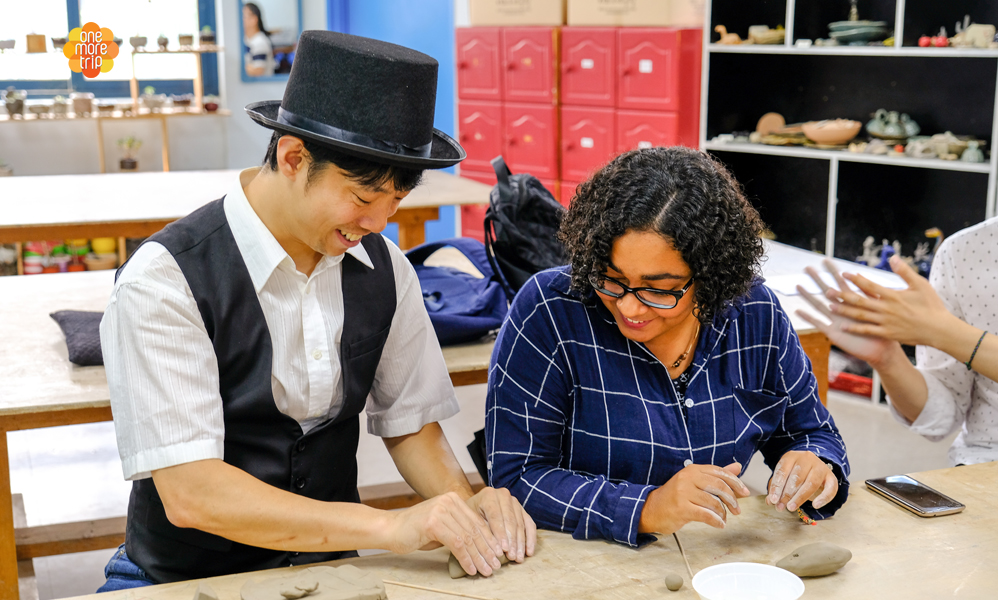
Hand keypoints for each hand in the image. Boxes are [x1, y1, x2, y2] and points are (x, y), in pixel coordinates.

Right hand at [387, 491, 503, 576]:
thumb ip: (459, 529)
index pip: (477, 522)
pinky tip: (471, 569)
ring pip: (467, 538)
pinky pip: (456, 544)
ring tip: (486, 570)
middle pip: (474, 530)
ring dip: (479, 557)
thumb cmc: (416, 531)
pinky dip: (466, 558)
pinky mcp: (433, 523)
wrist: (391, 529)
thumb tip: (482, 545)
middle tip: (496, 566)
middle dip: (487, 550)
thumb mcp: (442, 526)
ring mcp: (441, 511)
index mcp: (453, 500)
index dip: (490, 540)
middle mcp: (449, 501)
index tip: (498, 555)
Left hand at [465, 486, 536, 562]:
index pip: (496, 516)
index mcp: (488, 495)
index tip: (503, 549)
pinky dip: (530, 539)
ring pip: (521, 524)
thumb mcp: (471, 521)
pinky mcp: (522, 510)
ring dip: (521, 543)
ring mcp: (515, 502)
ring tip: (519, 558)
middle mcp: (504, 495)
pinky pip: (530, 524)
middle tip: (512, 557)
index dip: (501, 534)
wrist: (475, 507)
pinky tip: (529, 552)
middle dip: (512, 541)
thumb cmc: (470, 516)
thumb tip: (494, 548)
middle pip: (511, 520)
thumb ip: (482, 531)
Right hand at [639, 462, 750, 533]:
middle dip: (732, 499)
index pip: (720, 472)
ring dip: (723, 513)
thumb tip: (737, 467)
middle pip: (719, 486)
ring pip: (713, 502)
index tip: (745, 493)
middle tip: (737, 510)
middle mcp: (687, 478)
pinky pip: (706, 515)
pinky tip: (719, 524)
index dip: (735, 482)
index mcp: (693, 470)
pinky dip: (716, 521)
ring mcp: (683, 493)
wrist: (652, 509)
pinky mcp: (681, 508)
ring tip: (723, 518)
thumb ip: (716, 476)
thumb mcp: (695, 483)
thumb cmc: (676, 497)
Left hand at [767, 451, 837, 512]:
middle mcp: (807, 458)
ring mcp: (820, 467)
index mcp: (792, 456)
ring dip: (800, 498)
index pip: (783, 471)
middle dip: (787, 494)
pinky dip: (824, 498)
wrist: (813, 467)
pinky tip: (815, 505)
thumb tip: (770, 501)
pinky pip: (830, 488)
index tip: (773, 500)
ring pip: (811, 483)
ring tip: (791, 508)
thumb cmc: (795, 473)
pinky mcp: (831, 477)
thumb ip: (776, 488)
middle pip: (796, 477)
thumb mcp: (783, 476)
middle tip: (780, 507)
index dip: (777, 487)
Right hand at [795, 260, 896, 364]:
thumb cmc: (884, 330)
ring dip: (808, 296)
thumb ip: (871, 293)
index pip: (841, 282)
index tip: (826, 260)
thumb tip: (864, 275)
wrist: (882, 350)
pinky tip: (798, 311)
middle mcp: (842, 309)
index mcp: (854, 302)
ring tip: (798, 285)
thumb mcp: (880, 308)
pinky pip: (818, 323)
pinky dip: (808, 317)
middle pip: (827, 291)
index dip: (834, 272)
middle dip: (817, 279)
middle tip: (807, 268)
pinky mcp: (833, 333)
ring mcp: (836, 320)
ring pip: (819, 305)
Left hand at [824, 255, 954, 347]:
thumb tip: (893, 257)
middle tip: (828, 291)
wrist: (939, 329)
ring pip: (860, 316)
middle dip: (842, 295)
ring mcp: (886, 322)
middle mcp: (886, 309)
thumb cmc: (931, 305)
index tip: (844, 274)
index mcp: (893, 295)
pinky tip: (843, 327)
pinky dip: (854, 329)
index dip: (855, 279)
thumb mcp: (920, 285)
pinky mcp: (887, 333)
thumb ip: (905, 271)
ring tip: (830, 306)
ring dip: (844, 311)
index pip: (870, 285)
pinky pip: (867, 331)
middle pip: (860, 301)